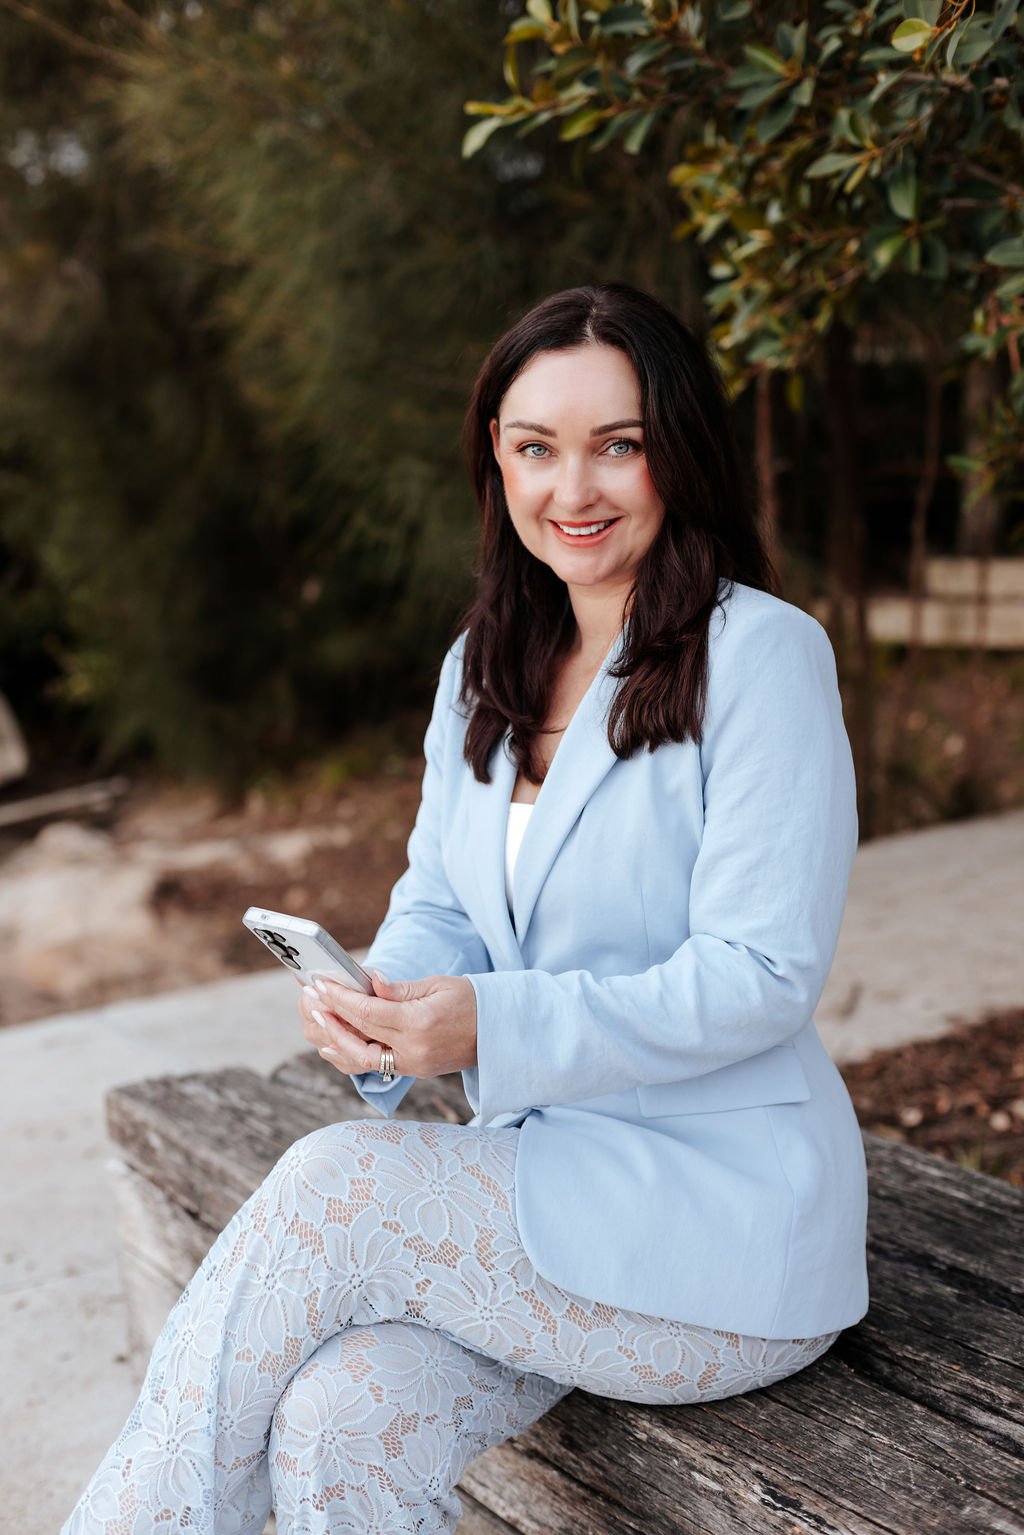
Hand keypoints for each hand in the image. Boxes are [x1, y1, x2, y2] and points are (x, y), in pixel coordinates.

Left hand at [297, 970, 477, 1080]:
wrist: (500, 1032)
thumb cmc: (471, 1001)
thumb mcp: (436, 985)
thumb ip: (398, 989)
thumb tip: (368, 981)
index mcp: (420, 1023)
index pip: (368, 1012)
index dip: (340, 998)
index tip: (320, 984)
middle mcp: (413, 1050)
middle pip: (358, 1037)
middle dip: (330, 1018)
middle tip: (309, 999)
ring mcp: (413, 1065)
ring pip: (360, 1059)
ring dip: (334, 1039)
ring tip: (316, 1019)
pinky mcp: (413, 1071)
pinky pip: (373, 1066)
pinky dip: (349, 1055)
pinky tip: (332, 1043)